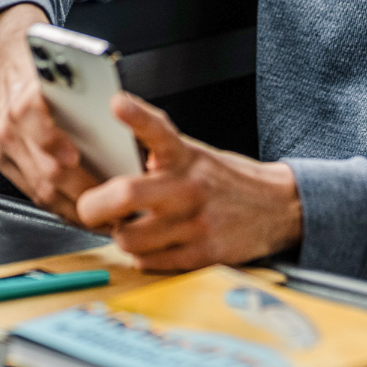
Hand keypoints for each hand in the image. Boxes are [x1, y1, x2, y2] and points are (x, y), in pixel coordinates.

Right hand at [0, 3, 103, 223]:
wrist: (4, 62)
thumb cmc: (42, 67)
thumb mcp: (66, 71)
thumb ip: (87, 99)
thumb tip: (126, 127)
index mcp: (29, 99)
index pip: (45, 131)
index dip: (63, 152)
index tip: (87, 170)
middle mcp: (12, 125)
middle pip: (49, 171)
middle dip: (85, 193)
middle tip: (115, 206)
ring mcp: (4, 146)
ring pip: (42, 191)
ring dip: (76, 209)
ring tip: (106, 218)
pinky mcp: (2, 161)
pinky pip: (33, 193)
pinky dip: (60, 206)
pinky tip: (82, 211)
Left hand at [76, 92, 302, 269]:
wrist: (277, 207)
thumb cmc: (225, 182)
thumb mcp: (194, 155)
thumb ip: (157, 154)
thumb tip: (109, 157)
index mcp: (186, 156)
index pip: (158, 131)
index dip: (136, 116)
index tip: (117, 104)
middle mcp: (189, 187)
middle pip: (126, 194)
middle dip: (94, 205)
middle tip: (89, 206)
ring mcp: (196, 223)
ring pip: (129, 238)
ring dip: (120, 235)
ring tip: (127, 226)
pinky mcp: (202, 254)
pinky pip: (149, 262)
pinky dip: (142, 256)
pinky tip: (152, 244)